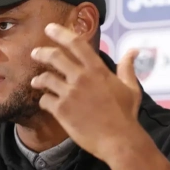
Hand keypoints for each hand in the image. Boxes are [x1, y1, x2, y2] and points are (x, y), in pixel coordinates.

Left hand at [30, 23, 142, 161]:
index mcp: (97, 70)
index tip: (50, 28)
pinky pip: (45, 100)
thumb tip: (133, 51)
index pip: (76, 44)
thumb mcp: (130, 88)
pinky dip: (43, 100)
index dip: (61, 33)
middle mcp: (81, 78)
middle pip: (55, 57)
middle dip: (41, 53)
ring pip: (45, 79)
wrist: (119, 140)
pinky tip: (45, 102)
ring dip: (38, 79)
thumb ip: (127, 67)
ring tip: (36, 81)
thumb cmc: (126, 115)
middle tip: (35, 53)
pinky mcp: (62, 111)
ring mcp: (70, 94)